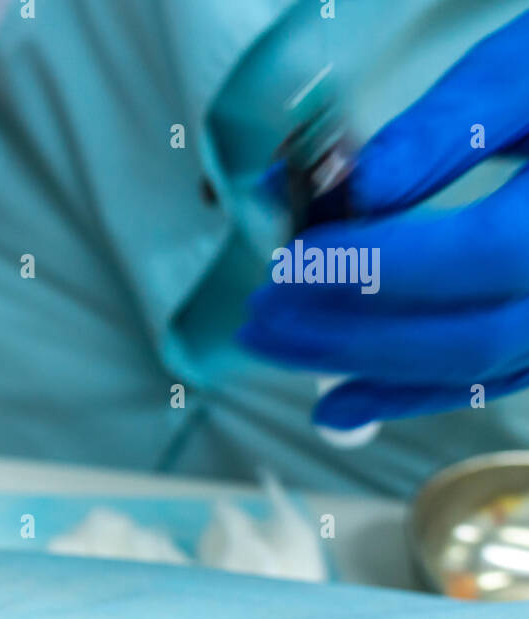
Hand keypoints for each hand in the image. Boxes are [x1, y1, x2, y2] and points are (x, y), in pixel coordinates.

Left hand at [239, 10, 528, 428]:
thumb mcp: (522, 73)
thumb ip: (439, 131)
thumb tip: (353, 185)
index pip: (486, 253)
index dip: (381, 265)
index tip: (291, 258)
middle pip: (472, 333)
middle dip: (350, 329)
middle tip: (261, 310)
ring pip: (475, 367)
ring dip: (361, 365)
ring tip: (272, 341)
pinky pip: (489, 381)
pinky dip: (407, 393)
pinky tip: (335, 400)